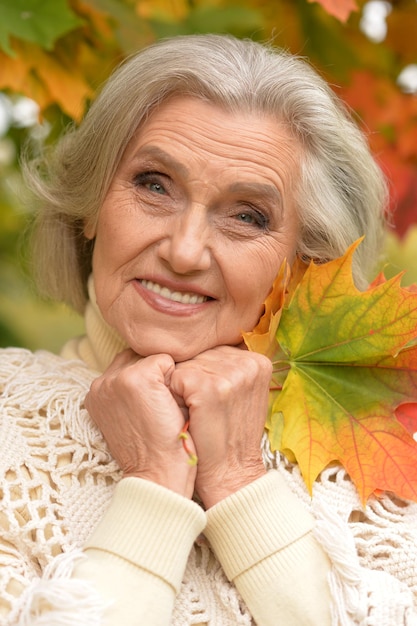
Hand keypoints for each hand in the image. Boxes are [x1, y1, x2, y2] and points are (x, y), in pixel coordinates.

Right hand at [84, 349, 196, 497]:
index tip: (153, 410)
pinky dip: (177, 380)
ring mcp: (117, 379)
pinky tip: (172, 406)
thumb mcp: (134, 416)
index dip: (151, 382)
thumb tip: (160, 363)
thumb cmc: (155, 450)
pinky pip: (168, 361)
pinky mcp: (138, 378)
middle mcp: (100, 383)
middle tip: (161, 411)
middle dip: (158, 376)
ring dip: (168, 378)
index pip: (129, 364)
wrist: (158, 477)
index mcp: (96, 393)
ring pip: (155, 358)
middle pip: (141, 357)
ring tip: (167, 409)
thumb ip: (135, 390)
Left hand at [170, 346, 270, 507]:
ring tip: (196, 412)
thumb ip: (229, 367)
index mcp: (258, 360)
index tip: (211, 399)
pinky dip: (173, 396)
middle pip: (199, 354)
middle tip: (202, 408)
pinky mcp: (209, 387)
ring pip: (185, 364)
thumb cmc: (228, 434)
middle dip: (191, 377)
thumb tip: (200, 342)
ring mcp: (230, 374)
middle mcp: (248, 362)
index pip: (213, 349)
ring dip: (180, 387)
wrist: (229, 475)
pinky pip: (175, 377)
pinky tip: (187, 415)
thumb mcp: (241, 394)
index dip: (203, 372)